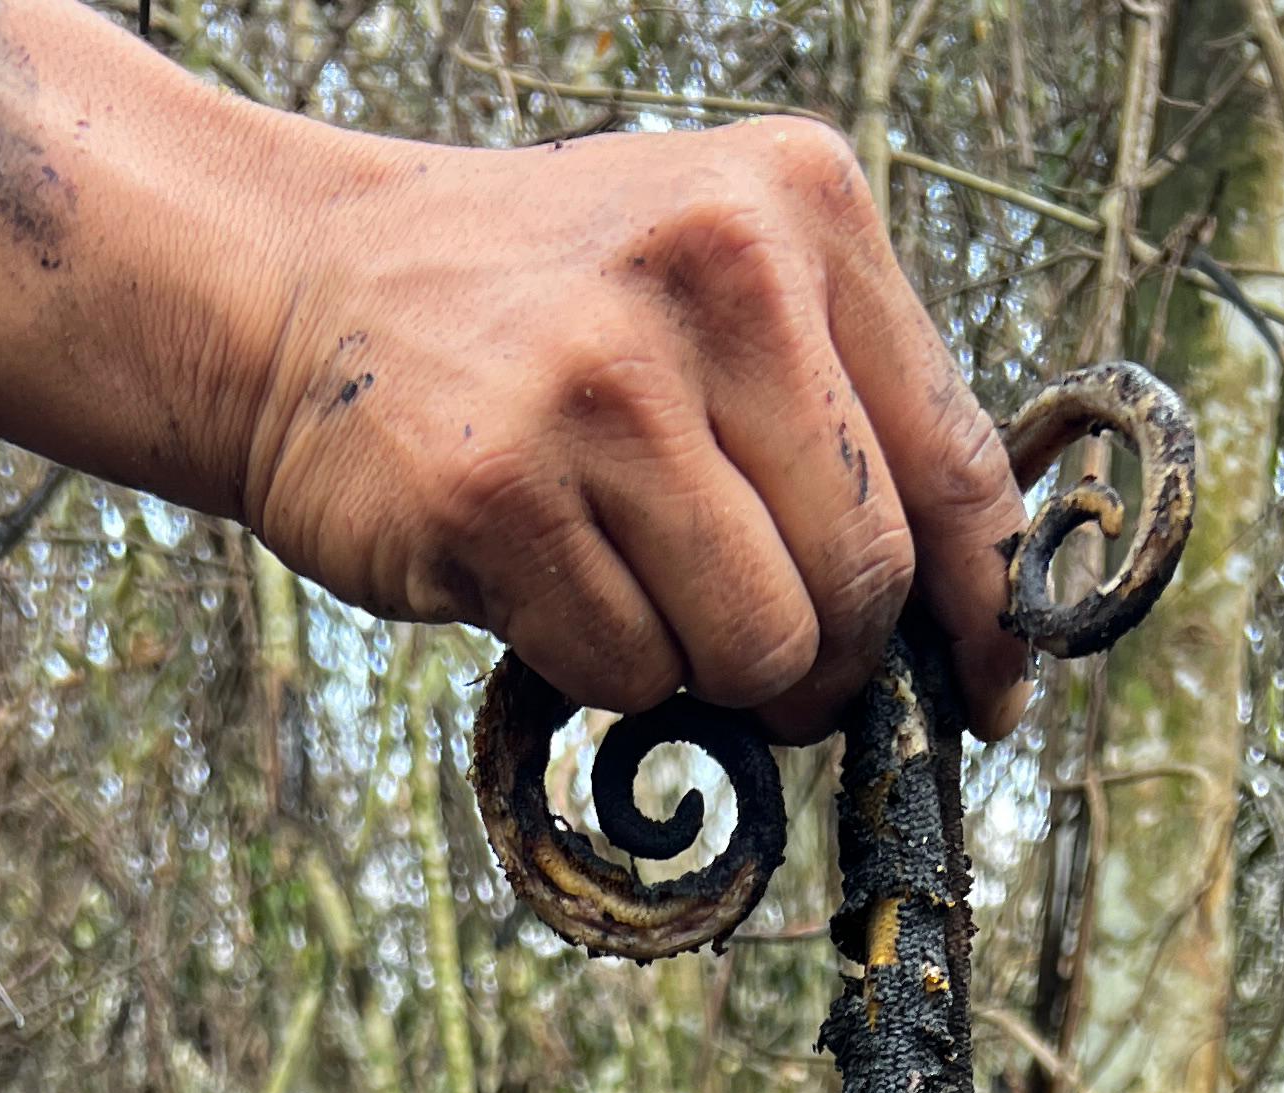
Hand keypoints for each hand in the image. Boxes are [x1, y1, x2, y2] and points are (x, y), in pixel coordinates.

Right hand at [235, 120, 1030, 742]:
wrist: (296, 289)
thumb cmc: (536, 319)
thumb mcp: (713, 287)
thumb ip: (837, 406)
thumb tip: (970, 622)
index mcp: (801, 206)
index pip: (953, 462)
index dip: (983, 613)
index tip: (987, 696)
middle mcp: (718, 269)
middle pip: (861, 581)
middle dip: (826, 662)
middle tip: (763, 661)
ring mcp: (603, 379)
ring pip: (756, 647)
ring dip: (709, 673)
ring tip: (639, 592)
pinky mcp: (500, 490)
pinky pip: (630, 671)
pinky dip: (604, 669)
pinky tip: (546, 580)